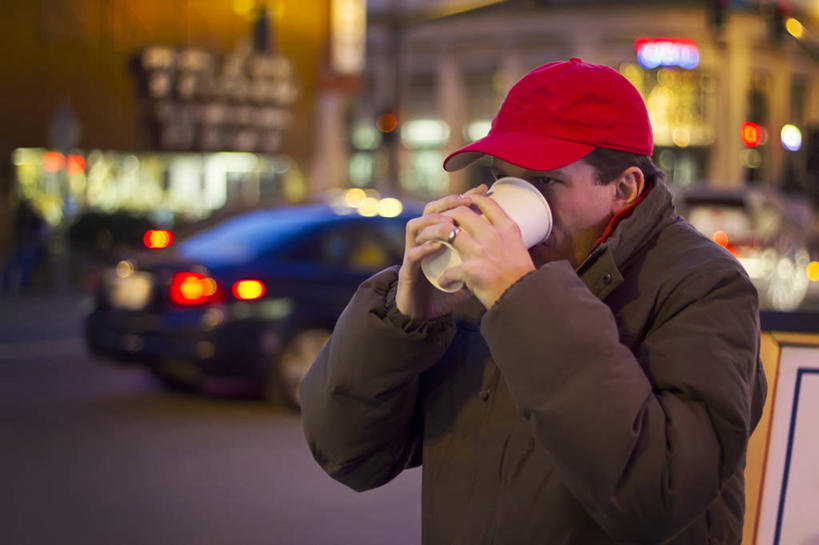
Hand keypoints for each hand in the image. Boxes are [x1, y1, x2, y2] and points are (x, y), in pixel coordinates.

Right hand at [395, 187, 485, 319]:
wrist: (422, 317)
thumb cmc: (441, 293)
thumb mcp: (467, 276)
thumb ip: (480, 264)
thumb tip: (503, 257)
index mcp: (437, 239)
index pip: (448, 210)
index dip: (463, 198)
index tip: (482, 190)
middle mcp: (423, 242)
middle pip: (428, 211)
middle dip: (446, 202)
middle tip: (464, 201)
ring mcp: (412, 255)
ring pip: (414, 227)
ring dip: (432, 222)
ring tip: (450, 222)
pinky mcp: (408, 272)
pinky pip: (413, 255)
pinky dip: (425, 248)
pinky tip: (438, 245)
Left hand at [433, 190, 535, 308]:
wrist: (524, 300)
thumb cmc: (522, 279)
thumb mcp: (519, 249)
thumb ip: (506, 238)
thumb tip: (493, 232)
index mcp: (507, 228)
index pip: (485, 202)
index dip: (468, 198)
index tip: (459, 203)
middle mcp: (493, 235)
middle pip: (460, 211)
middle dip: (443, 214)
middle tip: (435, 223)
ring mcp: (480, 251)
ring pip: (444, 231)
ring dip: (429, 234)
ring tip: (422, 241)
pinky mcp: (471, 270)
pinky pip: (448, 271)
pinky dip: (444, 278)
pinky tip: (443, 282)